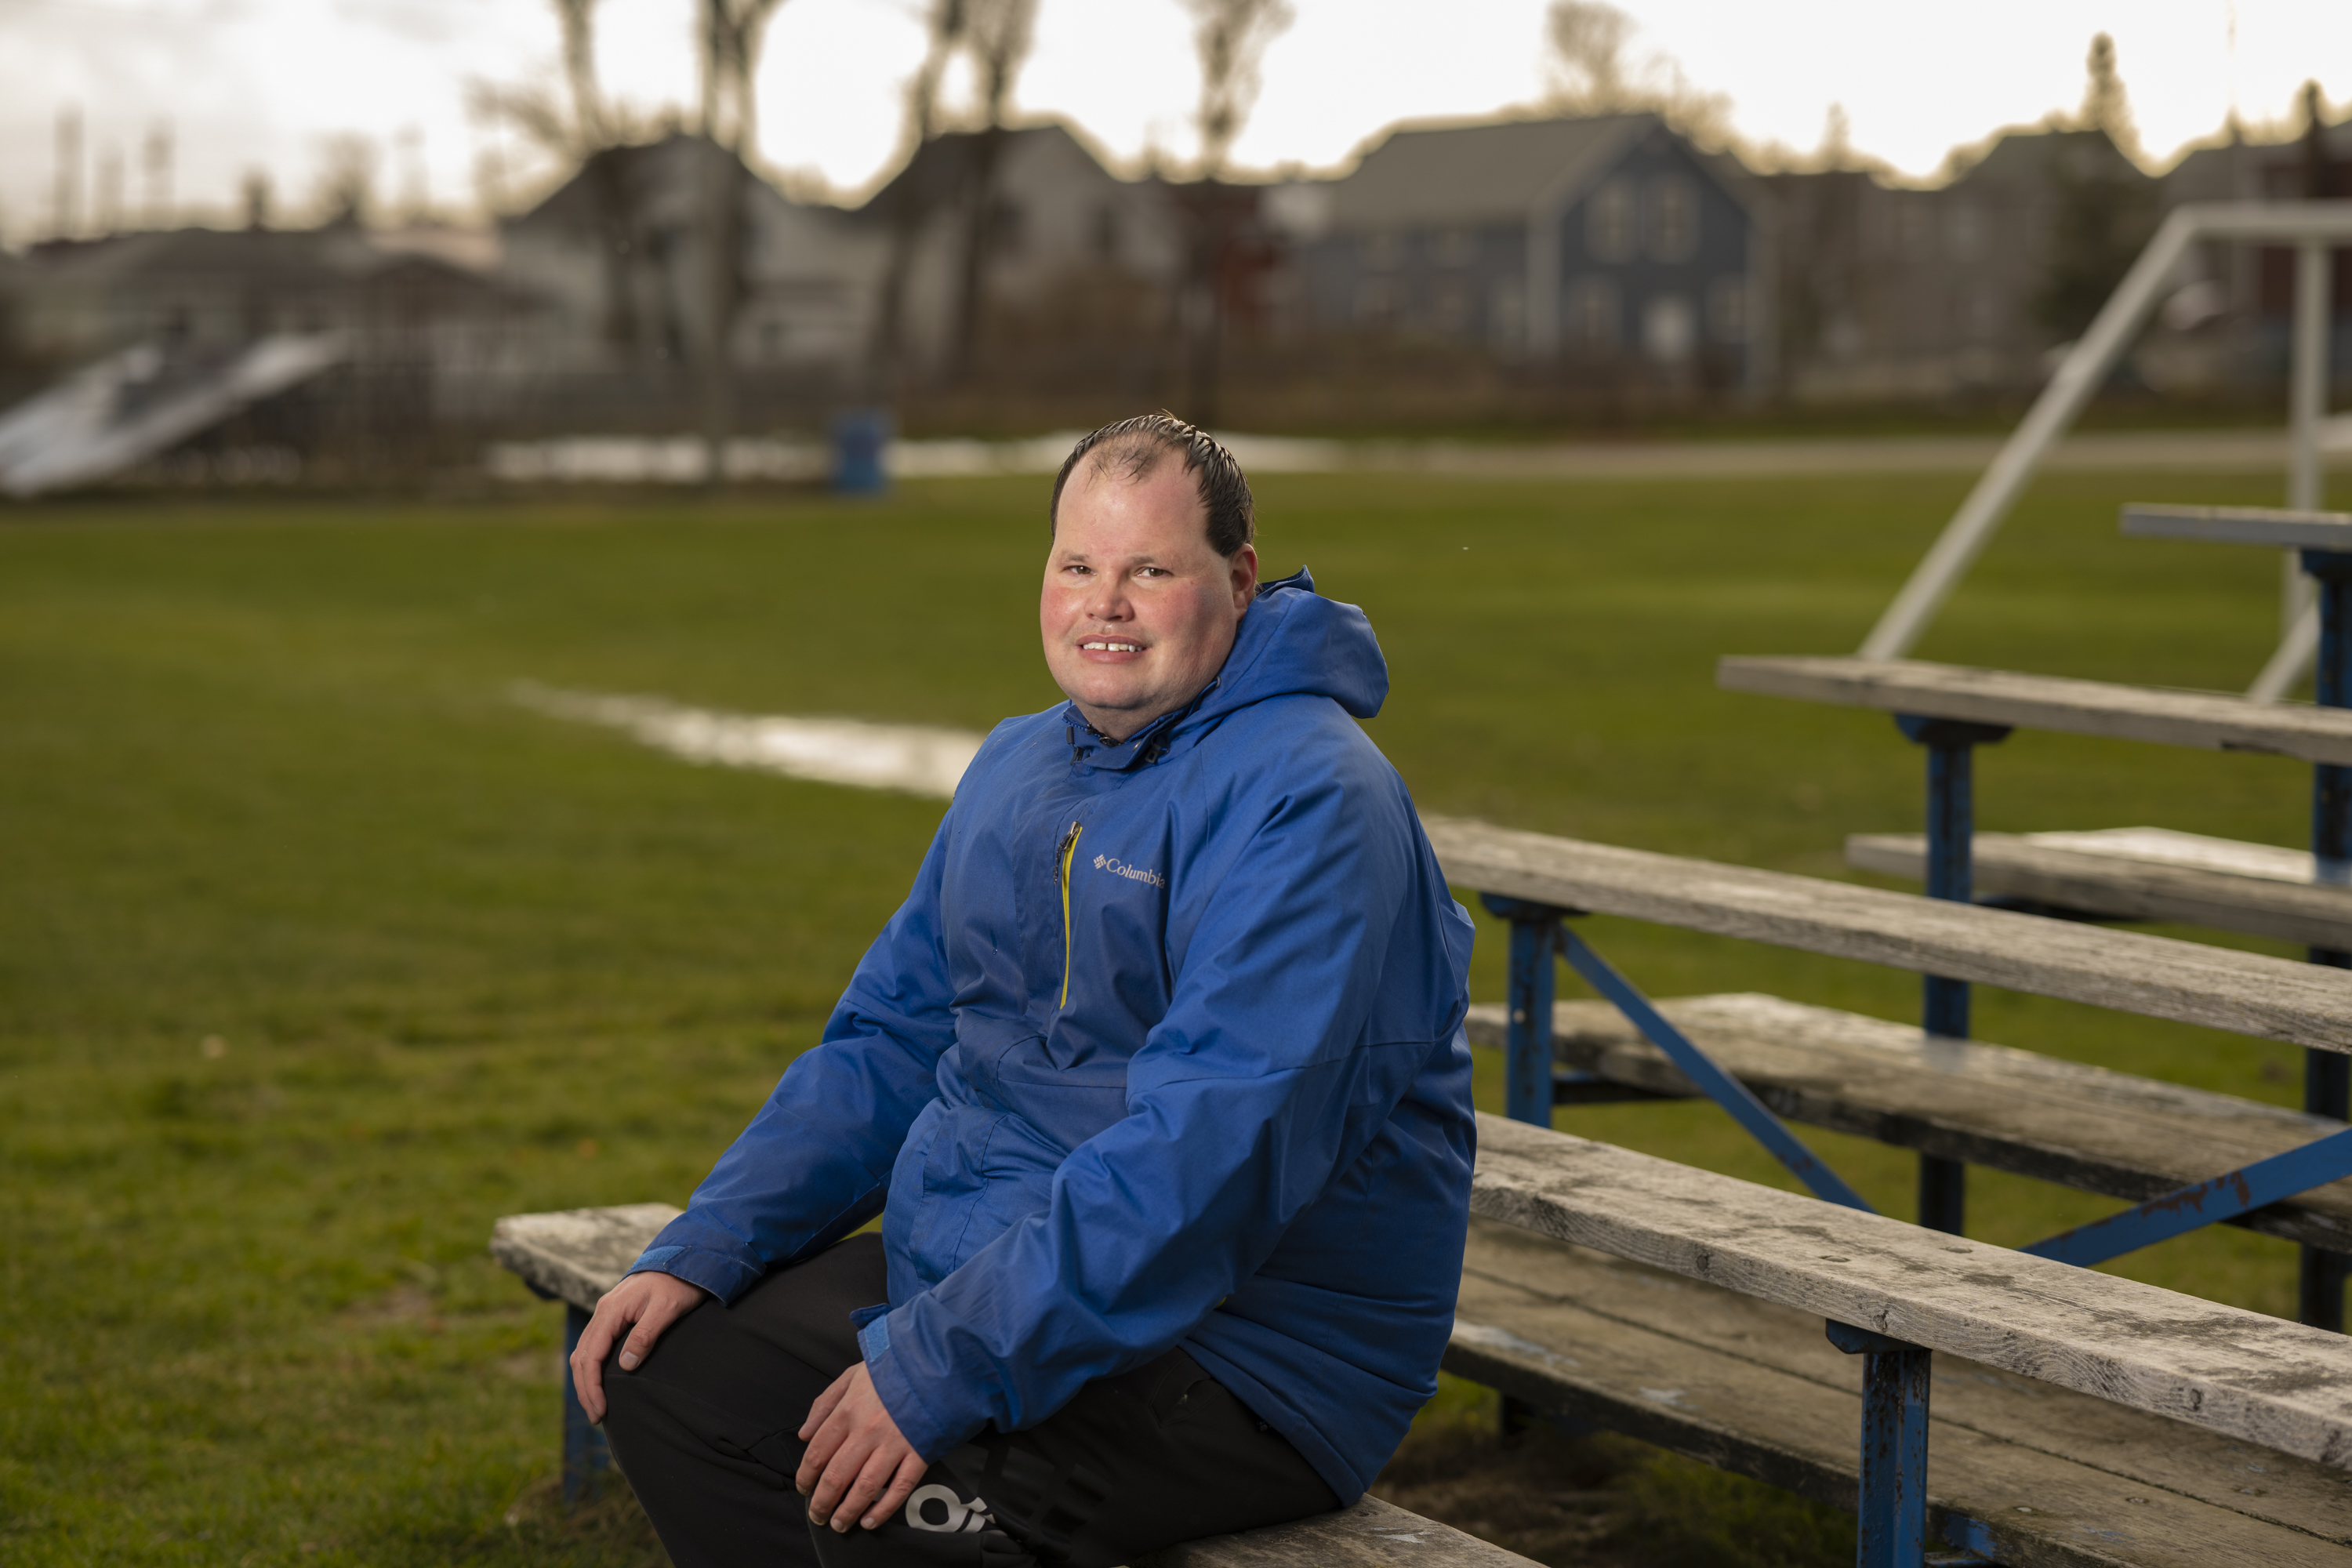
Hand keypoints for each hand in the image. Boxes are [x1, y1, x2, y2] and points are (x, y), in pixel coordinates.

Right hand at [569, 1270, 707, 1423]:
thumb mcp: (667, 1309)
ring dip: (586, 1380)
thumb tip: (625, 1366)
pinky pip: (593, 1345)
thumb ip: (645, 1335)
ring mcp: (606, 1313)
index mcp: (610, 1311)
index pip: (591, 1356)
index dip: (592, 1386)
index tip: (601, 1410)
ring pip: (584, 1352)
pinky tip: (599, 1381)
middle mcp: (602, 1311)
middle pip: (581, 1357)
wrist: (684, 1259)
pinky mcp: (614, 1315)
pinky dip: (591, 1366)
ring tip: (595, 1406)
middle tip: (597, 1417)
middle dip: (585, 1389)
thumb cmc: (679, 1284)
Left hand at [796, 1363, 928, 1531]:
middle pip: (836, 1477)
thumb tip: (804, 1434)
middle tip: (818, 1516)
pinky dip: (883, 1510)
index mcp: (848, 1410)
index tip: (803, 1489)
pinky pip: (899, 1489)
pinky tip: (870, 1521)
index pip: (817, 1453)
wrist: (935, 1364)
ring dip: (848, 1511)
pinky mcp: (919, 1453)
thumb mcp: (851, 1375)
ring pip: (864, 1488)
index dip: (806, 1477)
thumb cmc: (892, 1369)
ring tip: (840, 1524)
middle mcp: (867, 1431)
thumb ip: (825, 1403)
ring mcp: (894, 1444)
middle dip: (822, 1503)